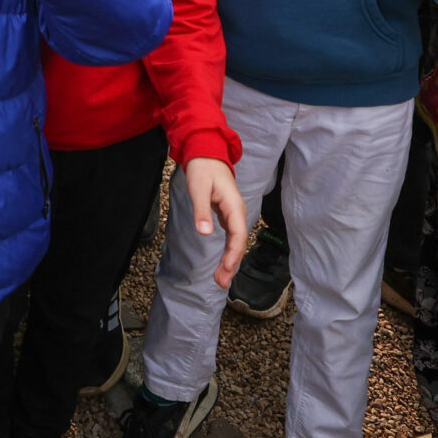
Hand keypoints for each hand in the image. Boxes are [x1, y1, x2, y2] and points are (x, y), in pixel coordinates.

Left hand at [183, 157, 249, 287]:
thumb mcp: (198, 188)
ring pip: (235, 241)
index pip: (238, 235)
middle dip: (232, 263)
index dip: (233, 253)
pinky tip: (223, 263)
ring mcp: (233, 214)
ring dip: (230, 260)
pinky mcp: (227, 215)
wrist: (207, 154)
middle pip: (238, 242)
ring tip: (221, 279)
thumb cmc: (203, 169)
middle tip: (221, 283)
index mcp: (234, 206)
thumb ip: (201, 211)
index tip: (226, 268)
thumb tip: (204, 233)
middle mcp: (237, 212)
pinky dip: (228, 251)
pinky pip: (231, 237)